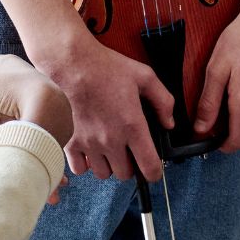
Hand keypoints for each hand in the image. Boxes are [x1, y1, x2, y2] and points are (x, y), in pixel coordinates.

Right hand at [27, 33, 175, 181]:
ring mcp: (89, 144)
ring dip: (109, 165)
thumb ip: (163, 102)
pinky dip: (86, 164)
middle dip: (131, 166)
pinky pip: (80, 169)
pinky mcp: (71, 142)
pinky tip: (92, 151)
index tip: (154, 169)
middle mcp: (111, 140)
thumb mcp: (146, 78)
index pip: (148, 167)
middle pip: (125, 174)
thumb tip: (169, 123)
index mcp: (132, 126)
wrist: (75, 65)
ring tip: (111, 149)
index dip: (155, 172)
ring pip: (103, 174)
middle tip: (130, 150)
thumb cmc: (109, 69)